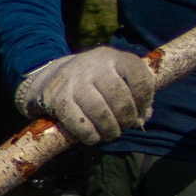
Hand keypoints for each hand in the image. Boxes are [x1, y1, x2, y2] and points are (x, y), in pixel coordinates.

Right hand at [16, 47, 154, 145]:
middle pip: (119, 97)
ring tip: (111, 134)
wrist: (50, 76)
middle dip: (127, 117)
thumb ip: (133, 93)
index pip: (139, 77)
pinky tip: (94, 137)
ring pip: (100, 111)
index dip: (145, 99)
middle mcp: (94, 65)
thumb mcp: (115, 75)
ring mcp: (74, 81)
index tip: (141, 111)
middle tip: (125, 126)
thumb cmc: (94, 81)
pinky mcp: (58, 98)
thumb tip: (141, 119)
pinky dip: (90, 135)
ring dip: (110, 129)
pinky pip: (79, 122)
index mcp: (114, 57)